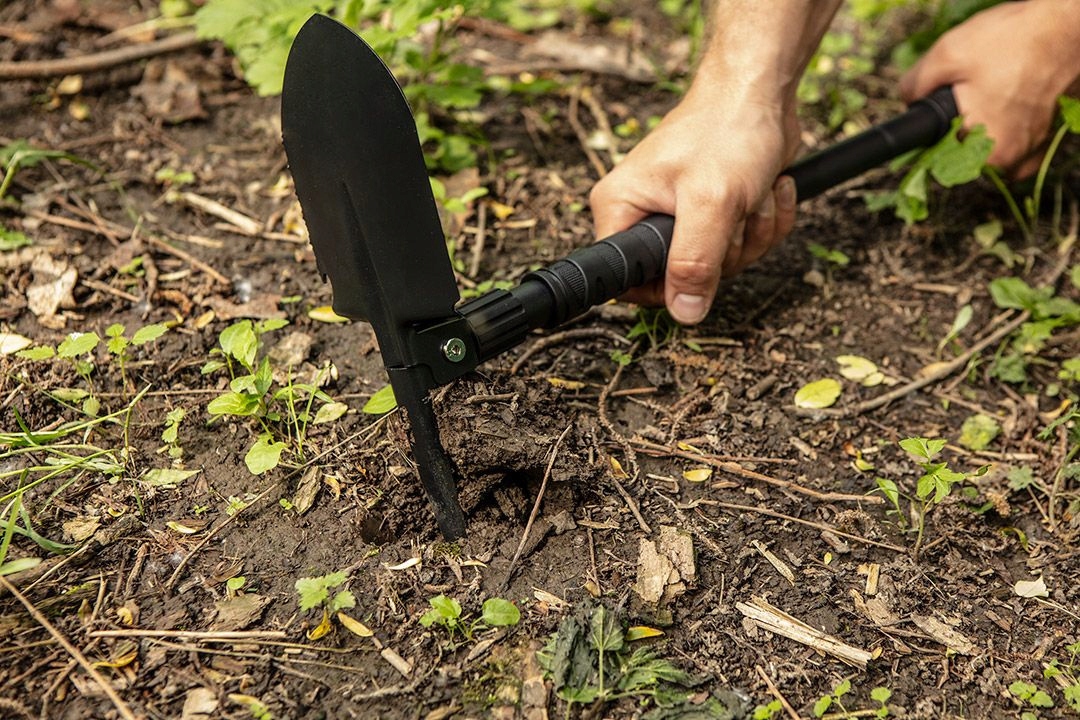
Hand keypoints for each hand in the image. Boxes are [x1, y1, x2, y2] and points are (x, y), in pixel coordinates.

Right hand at [590, 83, 800, 323]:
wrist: (762, 89)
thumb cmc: (727, 129)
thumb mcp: (711, 202)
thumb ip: (694, 263)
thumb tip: (684, 313)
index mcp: (621, 209)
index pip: (627, 281)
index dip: (665, 287)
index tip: (697, 269)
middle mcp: (644, 214)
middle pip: (683, 277)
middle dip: (725, 252)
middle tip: (733, 212)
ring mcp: (682, 215)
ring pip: (720, 264)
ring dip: (752, 233)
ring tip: (752, 193)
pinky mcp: (715, 212)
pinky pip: (743, 244)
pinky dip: (766, 220)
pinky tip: (768, 188)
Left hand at [900, 0, 1079, 178]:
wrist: (1073, 24)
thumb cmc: (1016, 39)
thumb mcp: (948, 54)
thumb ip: (915, 84)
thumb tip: (906, 100)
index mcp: (986, 151)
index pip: (939, 159)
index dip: (932, 132)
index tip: (941, 111)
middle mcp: (1014, 160)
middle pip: (964, 154)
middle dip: (958, 125)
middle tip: (971, 90)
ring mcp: (1035, 150)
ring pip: (990, 148)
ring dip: (983, 124)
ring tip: (993, 88)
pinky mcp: (1049, 136)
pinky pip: (1016, 145)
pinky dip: (1006, 127)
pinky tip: (1005, 101)